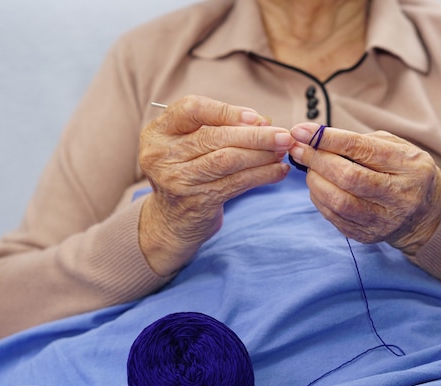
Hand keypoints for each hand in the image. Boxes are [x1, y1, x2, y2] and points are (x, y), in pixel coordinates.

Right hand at [138, 95, 293, 274]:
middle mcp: (162, 155)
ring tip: (283, 151)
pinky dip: (262, 175)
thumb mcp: (188, 145)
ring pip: (228, 160)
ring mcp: (178, 180)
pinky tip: (278, 171)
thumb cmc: (187, 172)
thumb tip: (263, 122)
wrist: (171, 220)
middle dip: (254, 135)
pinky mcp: (197, 201)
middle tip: (283, 135)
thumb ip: (218, 128)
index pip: (191, 109)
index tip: (256, 117)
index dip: (226, 111)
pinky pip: (237, 183)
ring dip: (261, 154)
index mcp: (157, 132)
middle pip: (214, 137)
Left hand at [288, 123, 440, 254]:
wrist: (427, 212)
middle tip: (300, 149)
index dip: (328, 139)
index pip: (361, 148)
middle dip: (317, 160)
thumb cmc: (404, 171)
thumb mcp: (394, 147)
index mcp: (408, 165)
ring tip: (310, 169)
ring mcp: (384, 219)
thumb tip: (314, 137)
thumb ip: (358, 141)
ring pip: (339, 201)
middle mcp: (399, 195)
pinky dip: (319, 200)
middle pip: (348, 176)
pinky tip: (318, 188)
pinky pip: (334, 218)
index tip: (302, 131)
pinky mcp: (368, 235)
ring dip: (315, 182)